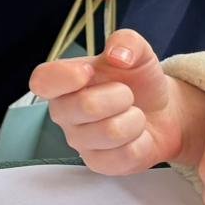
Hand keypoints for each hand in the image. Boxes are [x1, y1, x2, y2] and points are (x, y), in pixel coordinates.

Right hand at [29, 29, 204, 173]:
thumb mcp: (138, 53)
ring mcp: (79, 140)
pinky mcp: (98, 163)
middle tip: (126, 94)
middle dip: (121, 96)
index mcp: (62, 82)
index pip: (42, 81)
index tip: (89, 71)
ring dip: (134, 120)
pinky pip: (123, 155)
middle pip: (85, 106)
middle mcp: (63, 112)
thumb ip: (127, 41)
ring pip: (110, 132)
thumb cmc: (139, 82)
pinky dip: (141, 143)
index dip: (64, 77)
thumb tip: (117, 54)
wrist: (162, 112)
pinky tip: (137, 136)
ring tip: (133, 115)